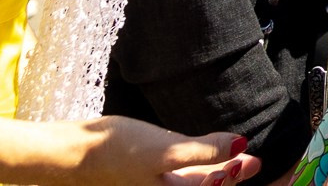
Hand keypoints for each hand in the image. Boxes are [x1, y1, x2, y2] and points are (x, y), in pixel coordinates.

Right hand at [53, 116, 257, 184]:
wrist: (69, 153)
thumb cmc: (114, 153)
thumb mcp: (165, 151)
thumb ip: (204, 152)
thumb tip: (241, 146)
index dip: (236, 177)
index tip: (258, 162)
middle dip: (230, 177)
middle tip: (254, 161)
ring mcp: (154, 185)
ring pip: (193, 181)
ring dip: (216, 170)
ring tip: (234, 154)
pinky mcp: (145, 173)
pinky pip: (179, 174)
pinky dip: (196, 166)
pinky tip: (202, 153)